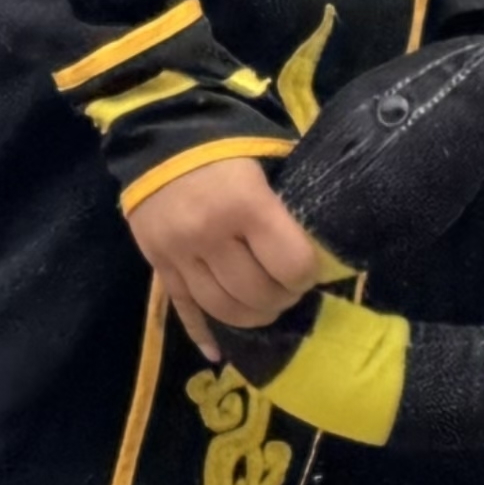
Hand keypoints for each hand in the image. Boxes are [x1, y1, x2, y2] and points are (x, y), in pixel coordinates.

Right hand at [127, 153, 323, 355]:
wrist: (158, 130)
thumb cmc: (225, 142)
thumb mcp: (267, 156)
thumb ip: (290, 197)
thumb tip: (326, 238)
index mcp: (245, 204)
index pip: (290, 266)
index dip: (307, 274)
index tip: (309, 269)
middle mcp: (209, 235)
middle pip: (257, 294)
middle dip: (282, 298)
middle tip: (289, 289)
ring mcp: (178, 254)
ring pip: (222, 308)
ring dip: (251, 316)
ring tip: (265, 307)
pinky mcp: (157, 264)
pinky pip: (182, 309)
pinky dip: (201, 333)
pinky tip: (218, 354)